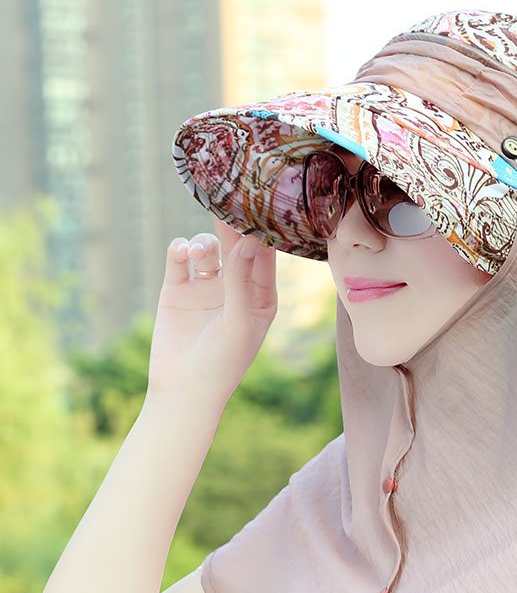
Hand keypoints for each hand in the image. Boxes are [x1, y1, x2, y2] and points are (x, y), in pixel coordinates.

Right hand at [147, 217, 277, 405]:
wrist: (183, 391)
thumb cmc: (223, 363)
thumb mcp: (239, 321)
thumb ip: (240, 280)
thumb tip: (248, 240)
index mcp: (261, 297)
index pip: (264, 257)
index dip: (260, 231)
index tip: (256, 204)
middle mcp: (235, 289)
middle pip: (235, 247)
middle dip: (231, 226)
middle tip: (226, 200)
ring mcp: (206, 288)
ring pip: (207, 249)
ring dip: (204, 243)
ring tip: (199, 252)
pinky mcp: (176, 291)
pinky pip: (179, 260)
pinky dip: (179, 250)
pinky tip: (181, 252)